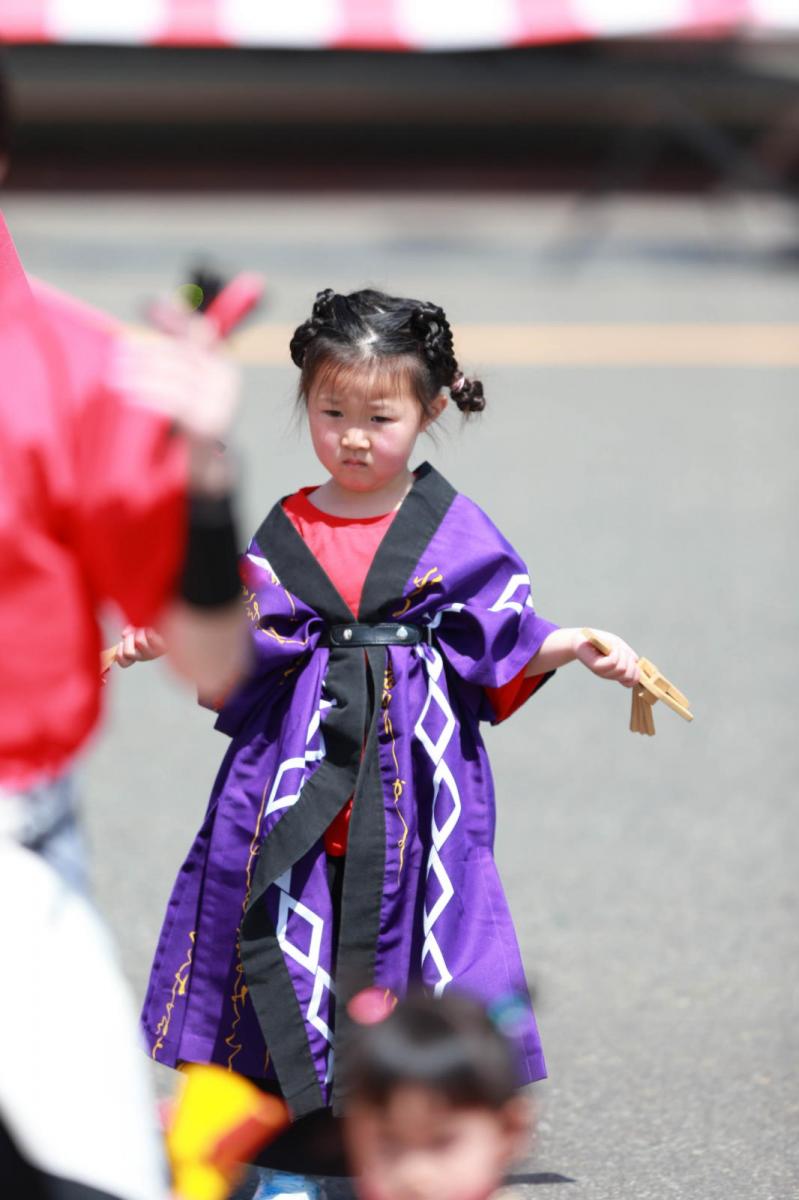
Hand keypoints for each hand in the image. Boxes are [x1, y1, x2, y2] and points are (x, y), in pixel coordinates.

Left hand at [108, 317, 238, 442]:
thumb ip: (179, 342)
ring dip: (141, 376)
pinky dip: (149, 398)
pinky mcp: (208, 423)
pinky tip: (130, 397)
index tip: (149, 306)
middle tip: (119, 353)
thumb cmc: (194, 409)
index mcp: (223, 362)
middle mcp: (226, 379)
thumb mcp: (191, 376)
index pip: (198, 331)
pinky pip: (173, 404)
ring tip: (116, 376)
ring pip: (173, 380)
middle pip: (180, 357)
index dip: (174, 317)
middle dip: (147, 353)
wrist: (209, 454)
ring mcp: (220, 402)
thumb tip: (163, 298)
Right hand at [114, 625, 166, 667]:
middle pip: (128, 652)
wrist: (169, 624)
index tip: (122, 644)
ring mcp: (154, 652)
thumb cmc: (152, 628)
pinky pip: (150, 636)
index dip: (119, 653)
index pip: (123, 663)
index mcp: (136, 654)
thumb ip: (128, 632)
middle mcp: (145, 656)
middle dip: (129, 639)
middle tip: (136, 633)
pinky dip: (148, 629)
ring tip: (147, 629)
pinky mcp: (162, 646)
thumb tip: (124, 634)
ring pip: (138, 642)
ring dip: (140, 631)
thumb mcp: (136, 630)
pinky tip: (153, 629)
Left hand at [573, 629, 638, 687]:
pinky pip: (613, 662)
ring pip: (622, 668)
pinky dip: (616, 652)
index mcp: (616, 672)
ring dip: (622, 654)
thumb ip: (628, 656)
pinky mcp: (596, 667)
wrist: (581, 637)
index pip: (632, 681)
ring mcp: (602, 672)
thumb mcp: (619, 646)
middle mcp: (610, 674)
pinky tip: (611, 647)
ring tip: (615, 647)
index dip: (637, 672)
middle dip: (630, 661)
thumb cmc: (601, 640)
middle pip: (629, 675)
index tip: (632, 660)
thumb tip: (636, 663)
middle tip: (622, 651)